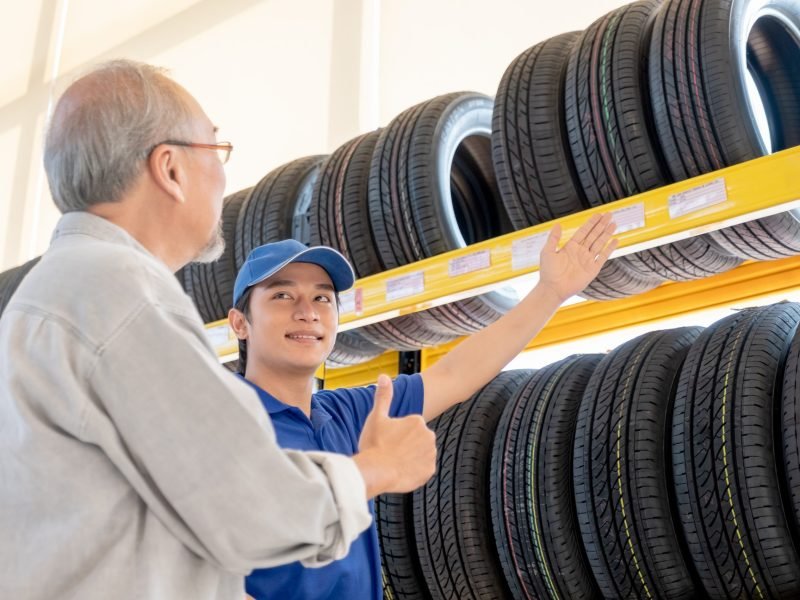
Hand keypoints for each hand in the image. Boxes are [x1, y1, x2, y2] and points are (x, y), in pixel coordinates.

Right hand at [353, 375, 436, 496]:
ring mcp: (431, 454)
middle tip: (389, 451)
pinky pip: (423, 469)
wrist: (375, 472)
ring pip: (420, 454)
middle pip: (416, 440)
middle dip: (405, 445)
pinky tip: (401, 471)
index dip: (395, 434)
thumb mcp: (376, 417)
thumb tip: (383, 376)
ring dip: (411, 457)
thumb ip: (383, 396)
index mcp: (417, 421)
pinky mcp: (430, 470)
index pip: (408, 427)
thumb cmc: (374, 444)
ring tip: (394, 462)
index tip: (386, 440)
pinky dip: (414, 471)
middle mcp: (428, 435)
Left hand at [538, 213, 617, 302]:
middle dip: (601, 225)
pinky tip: (615, 240)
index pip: (583, 231)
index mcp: (570, 247)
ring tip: (614, 223)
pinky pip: (603, 257)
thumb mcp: (547, 252)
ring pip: (599, 243)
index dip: (591, 223)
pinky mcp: (593, 269)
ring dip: (606, 233)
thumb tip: (557, 224)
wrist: (554, 289)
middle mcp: (580, 252)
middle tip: (609, 214)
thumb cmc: (548, 272)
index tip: (598, 214)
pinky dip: (609, 248)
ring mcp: (587, 260)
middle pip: (593, 235)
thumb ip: (553, 238)